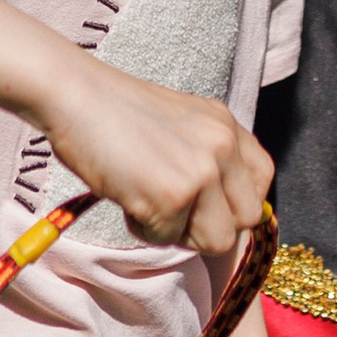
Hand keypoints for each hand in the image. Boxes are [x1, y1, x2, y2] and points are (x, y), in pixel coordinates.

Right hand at [33, 55, 272, 253]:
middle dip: (210, 225)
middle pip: (246, 220)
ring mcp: (202, 172)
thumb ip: (207, 157)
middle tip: (172, 209)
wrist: (74, 95)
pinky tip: (126, 195)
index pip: (262, 181)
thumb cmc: (113, 112)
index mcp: (227, 124)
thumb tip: (220, 209)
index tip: (206, 205)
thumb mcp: (181, 124)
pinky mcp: (173, 196)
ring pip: (216, 241)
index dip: (235, 202)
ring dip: (180, 232)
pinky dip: (144, 227)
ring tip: (147, 200)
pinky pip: (169, 239)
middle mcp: (224, 146)